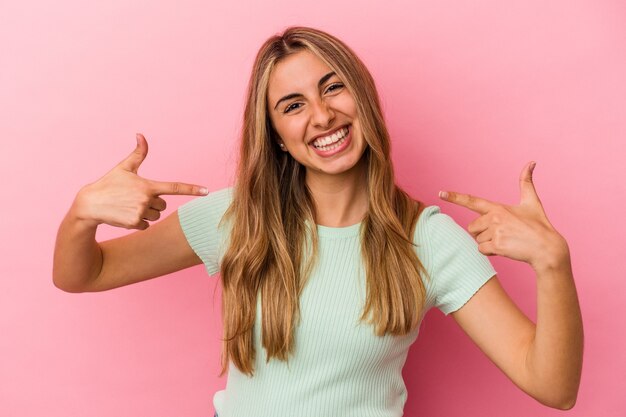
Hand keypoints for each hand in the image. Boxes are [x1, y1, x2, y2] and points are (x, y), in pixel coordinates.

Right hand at [71, 133, 207, 229]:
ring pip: (155, 217)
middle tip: (134, 198)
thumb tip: (141, 134)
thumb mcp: (124, 168)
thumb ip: (138, 153)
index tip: (207, 191)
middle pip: (163, 206)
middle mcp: (146, 199)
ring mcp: (140, 212)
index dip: (192, 189)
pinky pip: (146, 225)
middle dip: (152, 203)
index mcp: (148, 185)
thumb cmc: (109, 184)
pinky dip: (138, 222)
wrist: (90, 204)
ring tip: (128, 206)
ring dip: (145, 213)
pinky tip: (125, 215)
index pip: (175, 187)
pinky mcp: (134, 223)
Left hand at [438, 162, 569, 271]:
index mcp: (498, 208)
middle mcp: (494, 218)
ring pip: (477, 239)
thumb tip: (531, 162)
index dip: (454, 197)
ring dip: (488, 243)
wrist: (548, 248)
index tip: (440, 193)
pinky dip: (491, 251)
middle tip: (503, 234)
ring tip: (507, 241)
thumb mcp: (532, 202)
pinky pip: (482, 250)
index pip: (472, 201)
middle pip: (472, 227)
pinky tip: (506, 249)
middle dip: (483, 233)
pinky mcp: (497, 245)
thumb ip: (526, 182)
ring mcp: (495, 232)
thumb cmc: (539, 225)